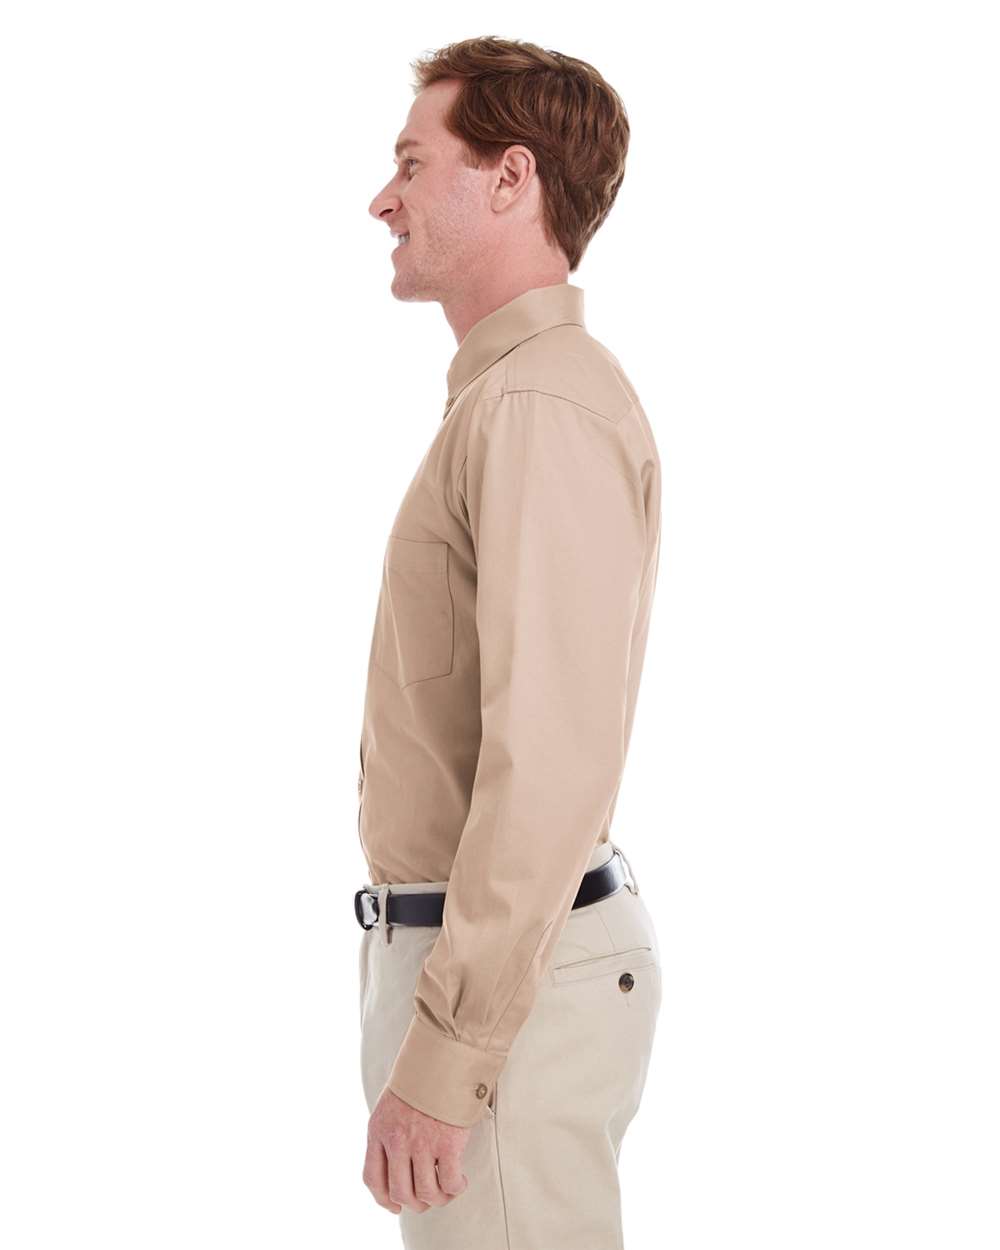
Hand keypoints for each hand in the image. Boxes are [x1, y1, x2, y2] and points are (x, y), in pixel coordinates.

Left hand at [363, 1086, 471, 1213]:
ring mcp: (421, 1143)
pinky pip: (449, 1182)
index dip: (383, 1199)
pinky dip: (455, 1188)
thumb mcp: (393, 1103)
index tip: (395, 1206)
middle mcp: (397, 1140)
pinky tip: (459, 1181)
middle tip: (427, 1198)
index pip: (372, 1177)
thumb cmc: (422, 1079)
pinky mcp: (447, 1143)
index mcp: (379, 1129)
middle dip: (414, 1203)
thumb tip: (400, 1162)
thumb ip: (391, 1131)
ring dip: (437, 1198)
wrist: (443, 1056)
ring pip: (425, 1193)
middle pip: (399, 1192)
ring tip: (446, 1190)